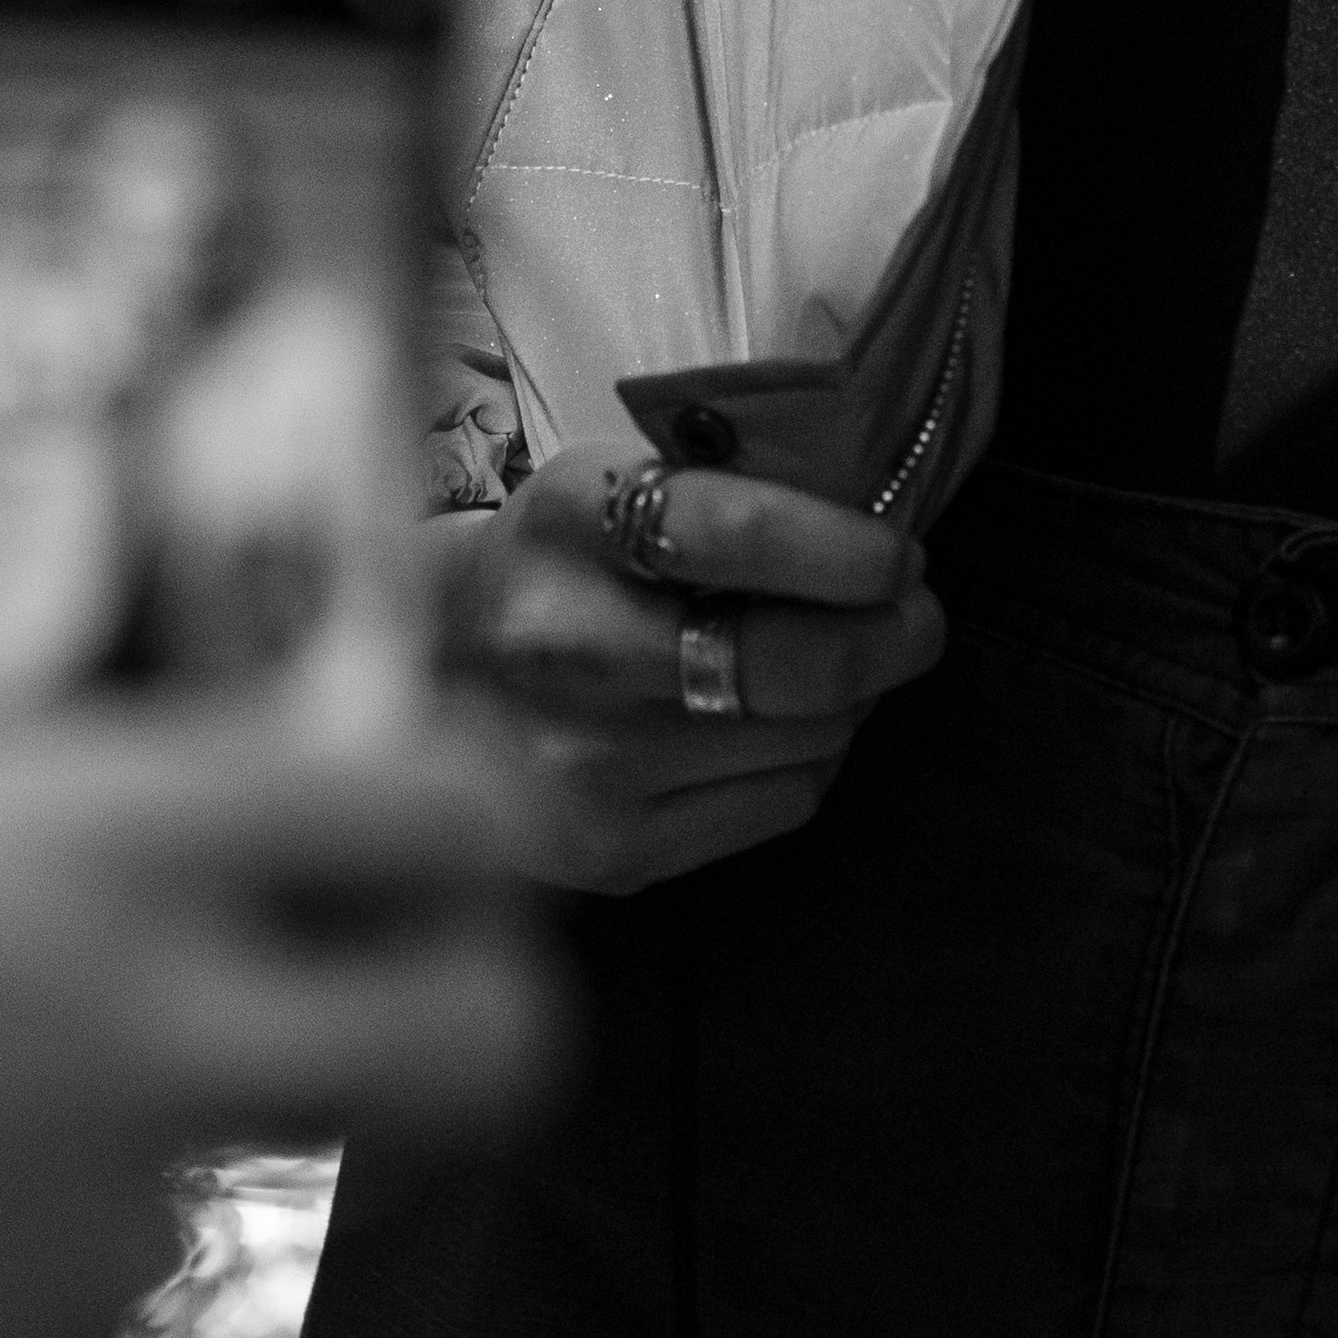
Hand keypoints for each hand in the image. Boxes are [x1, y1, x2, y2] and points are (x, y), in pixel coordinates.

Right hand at [0, 699, 556, 1337]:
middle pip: (486, 1042)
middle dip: (489, 1030)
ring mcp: (99, 1220)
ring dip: (110, 1171)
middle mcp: (152, 1022)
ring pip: (218, 1192)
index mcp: (107, 835)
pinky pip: (59, 1318)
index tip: (452, 851)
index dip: (475, 827)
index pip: (438, 807)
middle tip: (418, 1028)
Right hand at [449, 442, 947, 892]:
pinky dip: (813, 758)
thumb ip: (731, 492)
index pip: (744, 532)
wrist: (422, 678)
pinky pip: (785, 803)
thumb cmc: (557, 564)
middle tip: (915, 615)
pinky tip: (781, 725)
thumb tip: (882, 529)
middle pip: (799, 660)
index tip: (899, 555)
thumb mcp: (614, 483)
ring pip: (811, 736)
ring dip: (854, 697)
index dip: (852, 548)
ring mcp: (589, 766)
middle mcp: (572, 648)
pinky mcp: (614, 853)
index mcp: (574, 522)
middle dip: (895, 633)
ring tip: (835, 664)